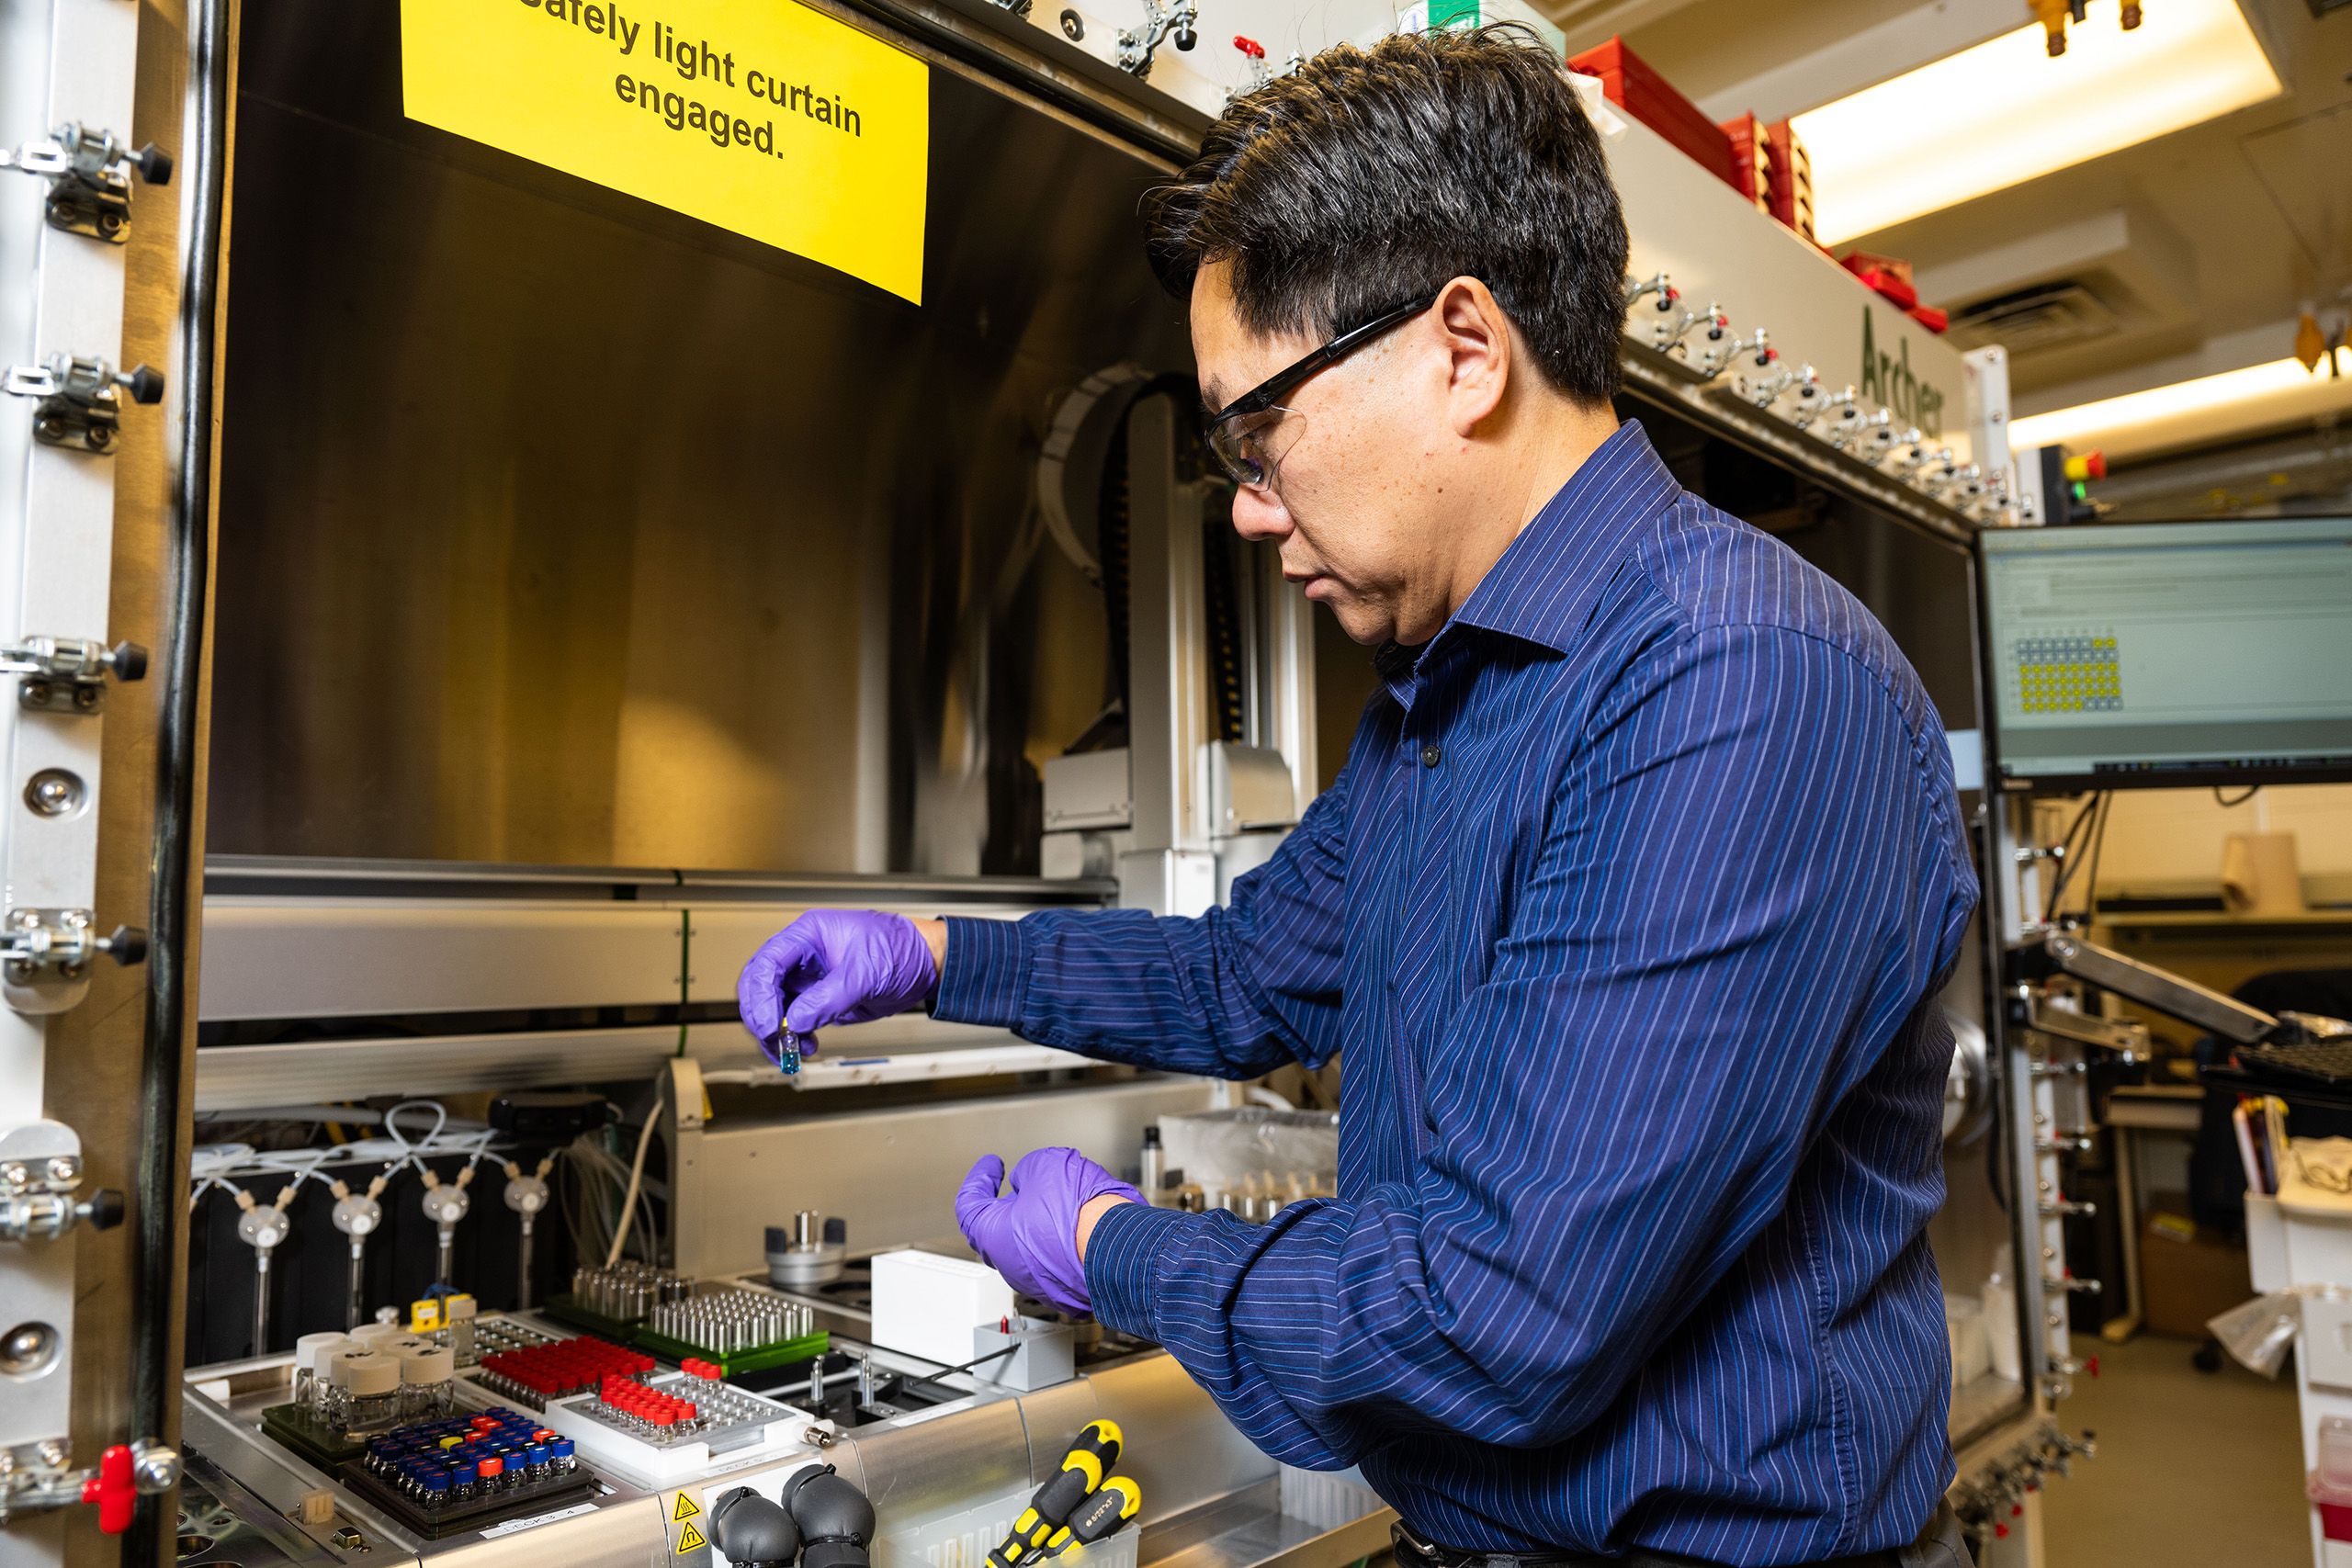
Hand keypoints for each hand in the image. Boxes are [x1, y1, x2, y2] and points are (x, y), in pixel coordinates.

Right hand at [736, 911, 942, 1060]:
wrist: (925, 965)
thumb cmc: (901, 949)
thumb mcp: (865, 972)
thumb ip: (828, 998)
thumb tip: (796, 1021)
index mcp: (808, 935)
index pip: (767, 963)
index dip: (761, 996)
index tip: (770, 1024)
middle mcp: (802, 956)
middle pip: (760, 987)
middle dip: (762, 1017)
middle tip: (775, 1041)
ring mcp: (808, 979)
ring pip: (772, 1007)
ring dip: (777, 1033)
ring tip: (794, 1050)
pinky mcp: (817, 999)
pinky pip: (792, 1020)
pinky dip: (793, 1037)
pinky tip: (806, 1046)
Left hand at [955, 1148, 1139, 1315]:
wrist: (1117, 1245)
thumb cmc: (1076, 1214)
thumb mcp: (1044, 1166)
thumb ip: (1028, 1171)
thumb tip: (1031, 1180)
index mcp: (991, 1234)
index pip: (970, 1202)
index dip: (980, 1178)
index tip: (991, 1165)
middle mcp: (1009, 1264)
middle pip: (1000, 1226)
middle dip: (1013, 1201)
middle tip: (1027, 1183)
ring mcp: (1037, 1280)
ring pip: (1031, 1245)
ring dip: (1042, 1220)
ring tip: (1064, 1198)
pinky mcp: (1065, 1288)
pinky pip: (1056, 1259)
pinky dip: (1062, 1238)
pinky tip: (1079, 1221)